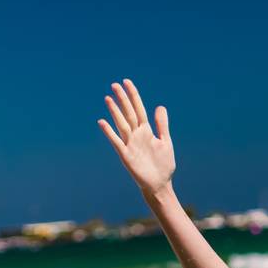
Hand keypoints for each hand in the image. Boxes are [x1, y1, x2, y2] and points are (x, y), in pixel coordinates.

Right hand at [97, 79, 174, 197]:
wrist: (160, 185)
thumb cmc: (163, 165)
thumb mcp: (165, 142)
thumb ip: (162, 125)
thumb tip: (159, 106)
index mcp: (146, 131)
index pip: (138, 109)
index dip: (133, 96)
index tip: (126, 82)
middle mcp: (136, 135)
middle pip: (128, 113)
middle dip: (123, 99)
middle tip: (115, 85)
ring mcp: (130, 145)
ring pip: (121, 124)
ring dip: (115, 112)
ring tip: (108, 98)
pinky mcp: (126, 156)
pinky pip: (116, 142)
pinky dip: (109, 132)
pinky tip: (102, 122)